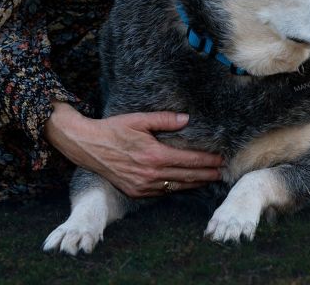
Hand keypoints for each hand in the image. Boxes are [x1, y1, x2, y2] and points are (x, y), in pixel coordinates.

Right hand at [44, 102, 223, 198]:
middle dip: (206, 175)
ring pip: (175, 187)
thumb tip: (186, 118)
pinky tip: (184, 185)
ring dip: (194, 184)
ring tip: (208, 180)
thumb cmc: (114, 129)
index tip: (220, 159)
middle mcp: (150, 174)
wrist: (88, 146)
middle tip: (221, 172)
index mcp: (154, 155)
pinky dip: (175, 188)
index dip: (206, 161)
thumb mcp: (139, 119)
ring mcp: (143, 186)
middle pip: (186, 177)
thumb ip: (164, 120)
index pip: (188, 160)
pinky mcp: (135, 192)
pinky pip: (161, 192)